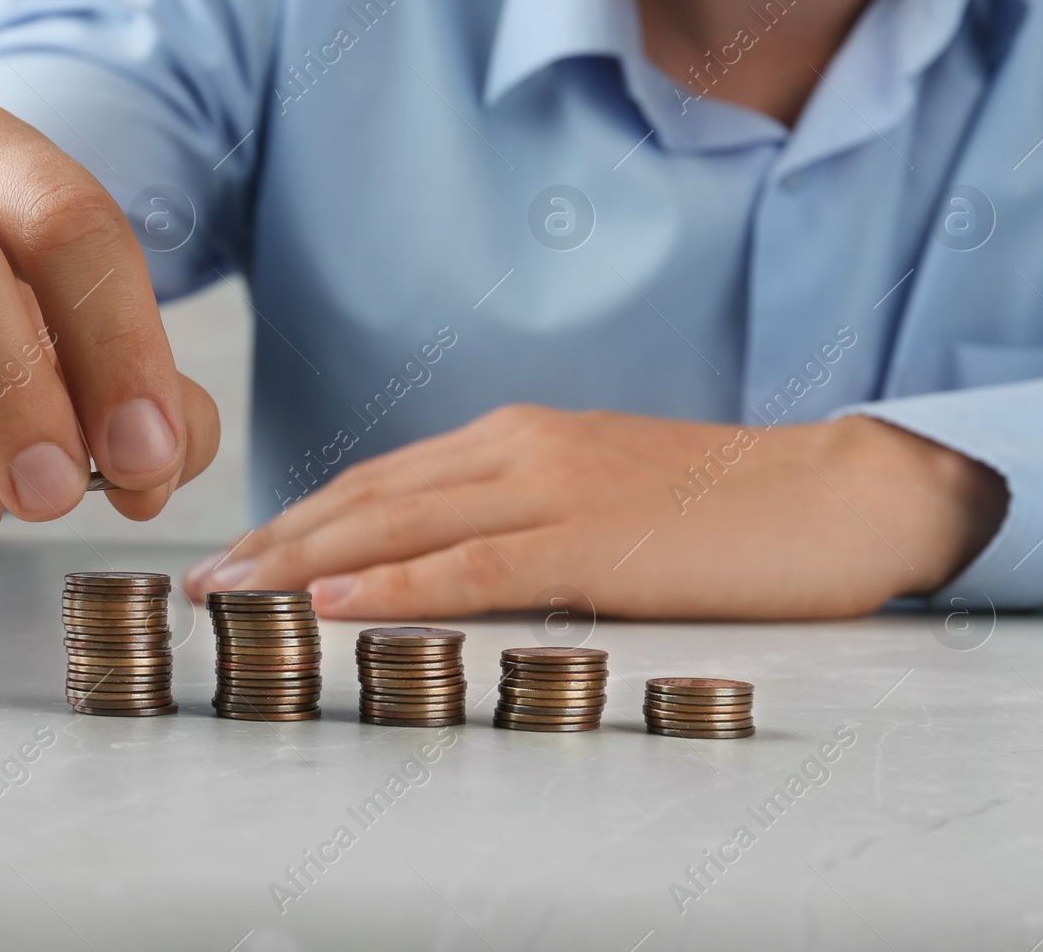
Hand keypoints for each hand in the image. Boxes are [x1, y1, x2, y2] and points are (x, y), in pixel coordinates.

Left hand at [182, 406, 1006, 619]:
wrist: (837, 495)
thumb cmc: (721, 510)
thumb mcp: (600, 501)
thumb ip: (521, 522)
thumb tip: (444, 566)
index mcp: (520, 438)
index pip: (381, 479)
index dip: (301, 517)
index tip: (242, 555)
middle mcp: (521, 449)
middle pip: (369, 495)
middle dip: (276, 540)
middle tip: (205, 583)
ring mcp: (555, 489)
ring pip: (402, 524)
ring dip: (305, 562)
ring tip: (235, 596)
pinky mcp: (594, 542)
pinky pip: (476, 566)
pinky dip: (399, 585)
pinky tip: (339, 603)